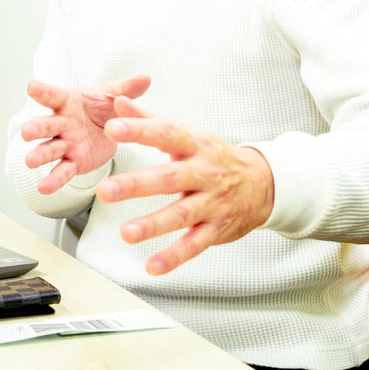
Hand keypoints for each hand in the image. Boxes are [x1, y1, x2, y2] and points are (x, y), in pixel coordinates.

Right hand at [21, 75, 151, 194]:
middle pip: (46, 125)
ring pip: (49, 149)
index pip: (53, 95)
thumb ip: (127, 90)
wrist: (105, 130)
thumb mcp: (114, 97)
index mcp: (68, 102)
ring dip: (39, 155)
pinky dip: (53, 180)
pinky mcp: (72, 162)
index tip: (32, 87)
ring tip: (30, 161)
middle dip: (36, 128)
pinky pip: (61, 171)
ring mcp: (64, 144)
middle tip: (26, 131)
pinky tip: (44, 188)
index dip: (43, 91)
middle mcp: (62, 123)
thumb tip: (146, 79)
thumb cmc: (101, 108)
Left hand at [96, 97, 273, 275]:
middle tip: (105, 191)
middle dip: (136, 185)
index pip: (166, 134)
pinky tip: (153, 266)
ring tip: (126, 233)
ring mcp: (212, 202)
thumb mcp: (188, 133)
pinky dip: (174, 257)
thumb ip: (150, 119)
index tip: (113, 128)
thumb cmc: (215, 157)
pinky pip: (194, 244)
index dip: (140, 130)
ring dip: (153, 225)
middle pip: (169, 178)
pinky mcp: (216, 229)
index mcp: (196, 144)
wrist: (262, 183)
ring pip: (181, 214)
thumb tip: (118, 103)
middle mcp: (205, 173)